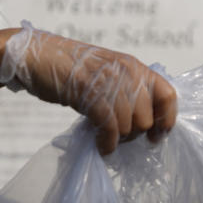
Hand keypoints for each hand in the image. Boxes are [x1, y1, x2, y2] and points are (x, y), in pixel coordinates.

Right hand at [0, 21, 177, 153]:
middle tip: (116, 137)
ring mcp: (108, 81)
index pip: (168, 94)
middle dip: (133, 135)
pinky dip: (107, 143)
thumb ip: (126, 91)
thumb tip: (144, 123)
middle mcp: (127, 72)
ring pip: (129, 126)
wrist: (34, 55)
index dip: (166, 119)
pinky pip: (109, 128)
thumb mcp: (107, 75)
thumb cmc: (69, 69)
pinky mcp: (89, 93)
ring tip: (105, 140)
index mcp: (134, 66)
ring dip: (118, 140)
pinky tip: (101, 146)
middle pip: (146, 118)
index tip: (156, 136)